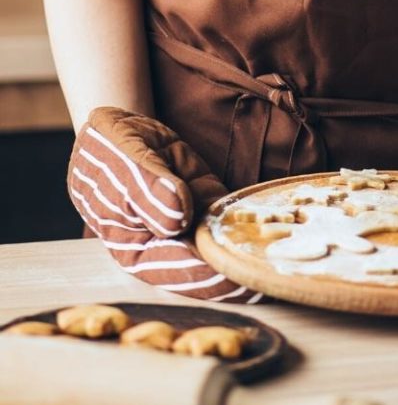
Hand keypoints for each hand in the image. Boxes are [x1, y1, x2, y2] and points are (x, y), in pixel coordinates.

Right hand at [67, 107, 261, 302]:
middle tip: (269, 276)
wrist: (122, 127)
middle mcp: (165, 245)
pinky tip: (277, 229)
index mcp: (135, 249)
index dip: (205, 275)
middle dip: (236, 272)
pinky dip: (251, 221)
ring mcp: (188, 225)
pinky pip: (230, 216)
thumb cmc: (110, 149)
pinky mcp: (206, 203)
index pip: (174, 270)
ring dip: (250, 250)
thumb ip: (148, 190)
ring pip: (222, 243)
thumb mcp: (123, 163)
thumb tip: (177, 217)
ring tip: (280, 261)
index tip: (234, 276)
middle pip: (204, 267)